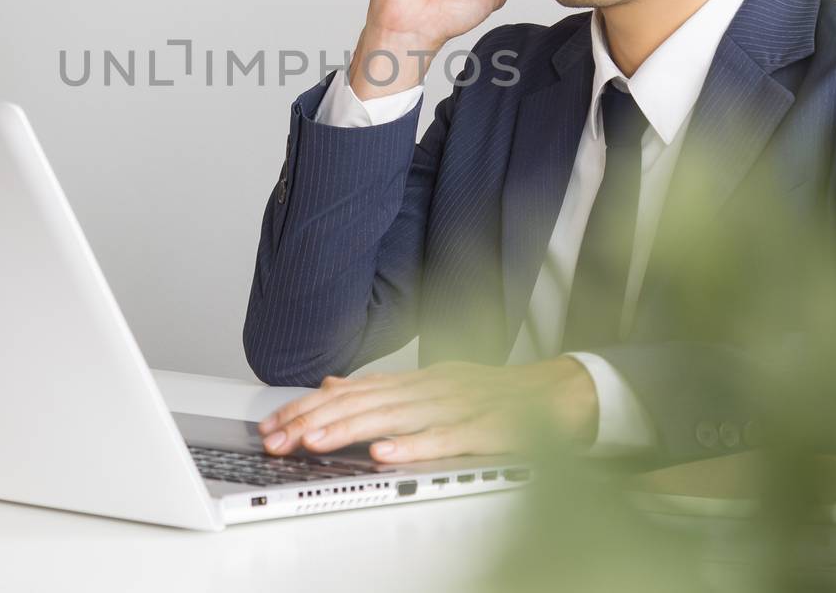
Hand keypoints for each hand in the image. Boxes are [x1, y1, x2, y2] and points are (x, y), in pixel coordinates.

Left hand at [255, 357, 597, 463]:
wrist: (561, 395)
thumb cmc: (496, 396)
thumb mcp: (434, 384)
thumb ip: (384, 387)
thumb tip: (334, 383)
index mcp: (417, 380)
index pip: (351, 391)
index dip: (309, 406)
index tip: (274, 424)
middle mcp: (430, 388)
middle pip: (363, 402)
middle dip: (315, 420)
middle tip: (278, 438)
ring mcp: (458, 406)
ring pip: (395, 417)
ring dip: (349, 429)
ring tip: (313, 442)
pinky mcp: (486, 430)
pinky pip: (446, 439)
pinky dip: (413, 446)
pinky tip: (384, 454)